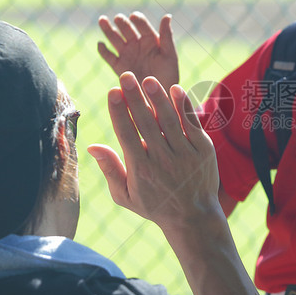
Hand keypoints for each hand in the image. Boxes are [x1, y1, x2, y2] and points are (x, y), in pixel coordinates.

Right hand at [88, 72, 220, 232]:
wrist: (194, 218)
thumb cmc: (155, 205)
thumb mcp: (125, 195)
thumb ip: (110, 169)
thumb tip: (92, 146)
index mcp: (141, 170)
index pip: (127, 135)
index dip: (119, 112)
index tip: (112, 92)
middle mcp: (163, 161)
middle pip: (146, 123)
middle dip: (135, 98)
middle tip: (126, 76)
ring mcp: (185, 154)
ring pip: (169, 121)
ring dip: (158, 98)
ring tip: (148, 80)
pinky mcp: (204, 150)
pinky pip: (192, 124)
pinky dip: (184, 106)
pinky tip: (175, 89)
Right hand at [97, 13, 179, 89]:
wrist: (158, 96)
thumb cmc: (168, 75)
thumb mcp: (170, 55)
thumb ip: (167, 36)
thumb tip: (167, 16)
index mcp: (150, 39)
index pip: (142, 25)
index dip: (138, 20)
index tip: (134, 17)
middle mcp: (137, 44)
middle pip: (126, 29)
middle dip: (122, 23)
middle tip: (118, 19)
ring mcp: (126, 54)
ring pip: (114, 38)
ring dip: (108, 29)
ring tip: (102, 20)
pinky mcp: (118, 66)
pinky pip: (108, 56)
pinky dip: (103, 50)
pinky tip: (100, 44)